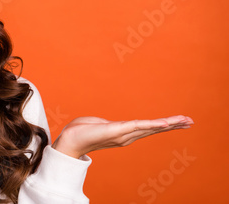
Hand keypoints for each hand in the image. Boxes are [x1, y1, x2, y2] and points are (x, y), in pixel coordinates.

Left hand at [52, 115, 193, 158]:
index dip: (163, 125)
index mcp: (123, 133)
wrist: (70, 139)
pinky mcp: (118, 130)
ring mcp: (123, 134)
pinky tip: (165, 123)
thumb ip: (106, 124)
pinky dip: (153, 124)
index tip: (178, 122)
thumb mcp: (97, 124)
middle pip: (154, 129)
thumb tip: (106, 124)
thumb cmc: (80, 131)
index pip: (147, 128)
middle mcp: (126, 136)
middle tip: (190, 121)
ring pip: (150, 128)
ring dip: (168, 124)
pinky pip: (139, 126)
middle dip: (172, 125)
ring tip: (185, 121)